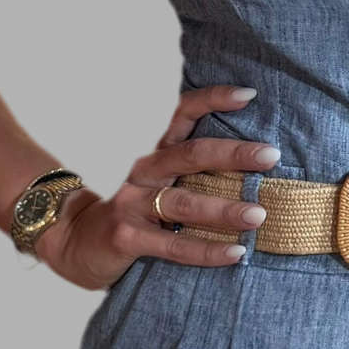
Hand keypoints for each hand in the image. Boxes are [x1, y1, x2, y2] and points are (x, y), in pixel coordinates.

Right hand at [35, 85, 279, 290]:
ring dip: (224, 209)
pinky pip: (174, 246)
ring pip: (183, 202)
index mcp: (159, 156)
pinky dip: (207, 250)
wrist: (78, 244)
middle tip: (270, 156)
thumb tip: (262, 171)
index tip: (249, 95)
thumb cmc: (138, 213)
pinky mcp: (127, 238)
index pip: (183, 115)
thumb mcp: (164, 186)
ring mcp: (133, 204)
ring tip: (258, 215)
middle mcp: (145, 172)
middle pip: (190, 154)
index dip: (213, 99)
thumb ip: (200, 176)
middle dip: (233, 153)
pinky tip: (235, 253)